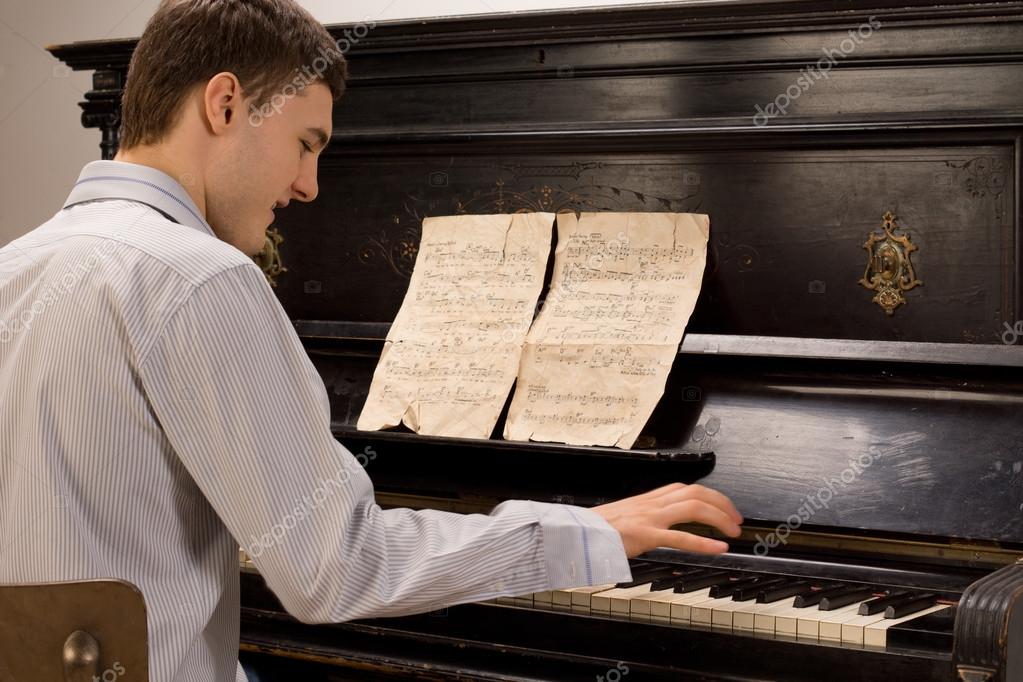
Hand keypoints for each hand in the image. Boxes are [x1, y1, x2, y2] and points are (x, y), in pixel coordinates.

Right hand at [592, 482, 742, 556]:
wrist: (576, 532)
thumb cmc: (597, 528)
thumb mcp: (626, 516)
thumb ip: (647, 517)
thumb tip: (664, 524)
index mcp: (649, 499)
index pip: (688, 488)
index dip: (711, 497)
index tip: (725, 508)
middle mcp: (652, 503)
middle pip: (697, 493)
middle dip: (723, 504)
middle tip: (736, 520)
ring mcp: (650, 518)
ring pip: (693, 508)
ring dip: (719, 518)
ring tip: (733, 531)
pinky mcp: (645, 535)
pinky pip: (680, 537)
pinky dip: (704, 542)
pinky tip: (718, 549)